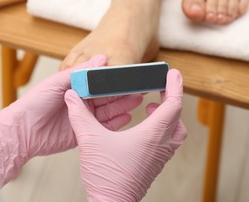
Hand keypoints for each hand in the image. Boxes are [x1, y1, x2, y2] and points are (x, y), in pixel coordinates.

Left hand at [0, 55, 142, 185]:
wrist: (22, 132)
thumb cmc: (35, 103)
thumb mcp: (58, 82)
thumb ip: (80, 71)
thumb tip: (102, 57)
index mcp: (75, 89)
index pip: (99, 83)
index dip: (114, 80)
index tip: (129, 76)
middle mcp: (82, 103)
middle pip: (107, 97)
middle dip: (122, 94)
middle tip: (139, 90)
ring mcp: (84, 119)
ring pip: (108, 112)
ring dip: (123, 107)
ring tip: (137, 101)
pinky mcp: (84, 134)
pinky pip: (103, 128)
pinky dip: (116, 123)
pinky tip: (127, 117)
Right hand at [65, 69, 186, 201]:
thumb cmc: (106, 176)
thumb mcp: (90, 140)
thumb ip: (81, 115)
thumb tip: (71, 97)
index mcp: (152, 134)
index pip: (174, 104)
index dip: (174, 86)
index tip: (173, 73)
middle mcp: (161, 145)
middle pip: (177, 115)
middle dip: (171, 97)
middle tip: (161, 86)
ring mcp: (159, 157)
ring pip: (175, 131)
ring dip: (167, 115)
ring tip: (151, 107)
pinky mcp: (154, 165)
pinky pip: (166, 142)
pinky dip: (161, 129)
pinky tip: (142, 128)